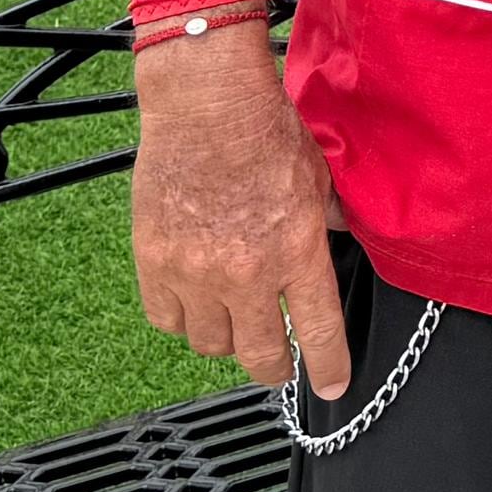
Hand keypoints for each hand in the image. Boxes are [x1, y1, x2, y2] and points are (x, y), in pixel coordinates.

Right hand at [130, 24, 348, 397]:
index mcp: (297, 252)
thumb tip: (336, 236)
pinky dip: (182, 318)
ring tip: (235, 322)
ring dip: (227, 339)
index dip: (328, 368)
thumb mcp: (319, 175)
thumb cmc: (267, 130)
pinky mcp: (155, 263)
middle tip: (280, 366)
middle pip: (261, 354)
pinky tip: (194, 302)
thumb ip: (327, 219)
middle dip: (275, 368)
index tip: (330, 386)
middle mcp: (247, 274)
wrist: (205, 106)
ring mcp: (196, 273)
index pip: (319, 333)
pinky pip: (167, 319)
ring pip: (211, 343)